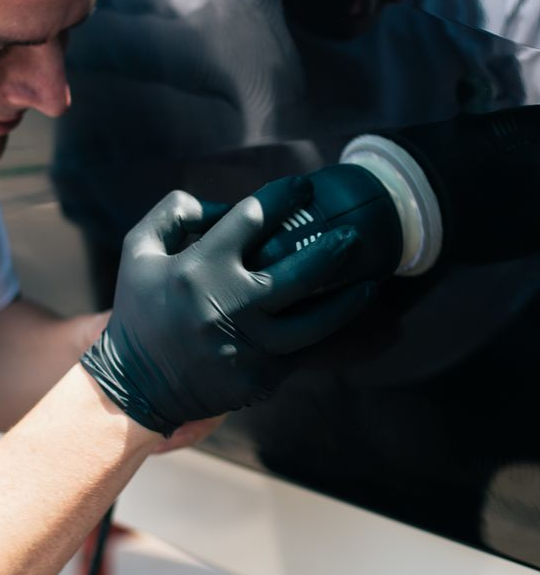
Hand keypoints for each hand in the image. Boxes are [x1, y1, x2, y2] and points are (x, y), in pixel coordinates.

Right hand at [81, 175, 371, 434]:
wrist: (134, 386)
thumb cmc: (141, 310)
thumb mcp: (138, 250)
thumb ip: (175, 212)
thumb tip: (228, 204)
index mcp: (198, 268)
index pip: (253, 218)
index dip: (283, 197)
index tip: (303, 187)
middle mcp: (228, 305)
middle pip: (299, 272)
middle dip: (333, 249)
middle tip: (354, 234)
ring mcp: (248, 345)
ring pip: (316, 320)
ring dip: (348, 299)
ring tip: (370, 282)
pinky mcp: (261, 377)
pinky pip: (307, 351)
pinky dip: (329, 333)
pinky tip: (345, 317)